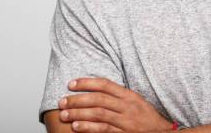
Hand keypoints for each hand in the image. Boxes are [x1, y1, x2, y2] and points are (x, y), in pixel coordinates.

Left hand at [58, 77, 172, 131]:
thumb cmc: (147, 118)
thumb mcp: (136, 102)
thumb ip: (118, 96)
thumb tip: (96, 91)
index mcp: (129, 95)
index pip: (105, 84)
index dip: (86, 83)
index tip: (71, 84)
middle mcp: (127, 106)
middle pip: (99, 99)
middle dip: (78, 99)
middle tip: (62, 101)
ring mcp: (126, 121)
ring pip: (99, 114)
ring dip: (79, 114)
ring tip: (65, 114)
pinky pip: (104, 130)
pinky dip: (89, 128)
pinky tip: (77, 127)